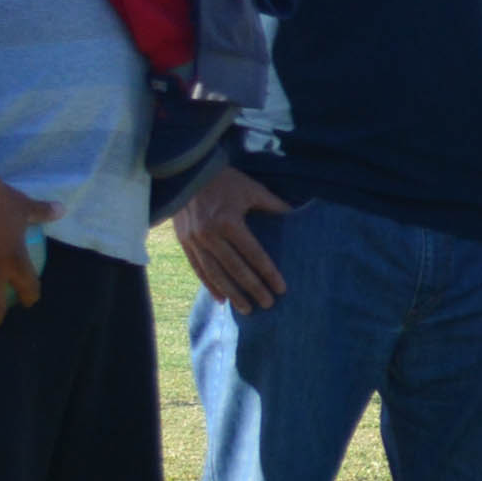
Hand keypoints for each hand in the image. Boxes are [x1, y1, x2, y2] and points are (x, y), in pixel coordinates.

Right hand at [169, 159, 291, 312]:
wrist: (187, 171)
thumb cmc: (225, 179)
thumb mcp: (252, 189)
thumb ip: (273, 205)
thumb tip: (297, 216)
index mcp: (229, 221)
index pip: (253, 254)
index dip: (268, 273)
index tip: (281, 289)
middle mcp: (210, 234)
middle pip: (235, 269)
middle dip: (253, 289)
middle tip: (268, 304)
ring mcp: (194, 240)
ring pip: (215, 274)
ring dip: (232, 293)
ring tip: (246, 309)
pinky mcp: (184, 241)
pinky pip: (197, 268)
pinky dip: (209, 285)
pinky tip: (221, 299)